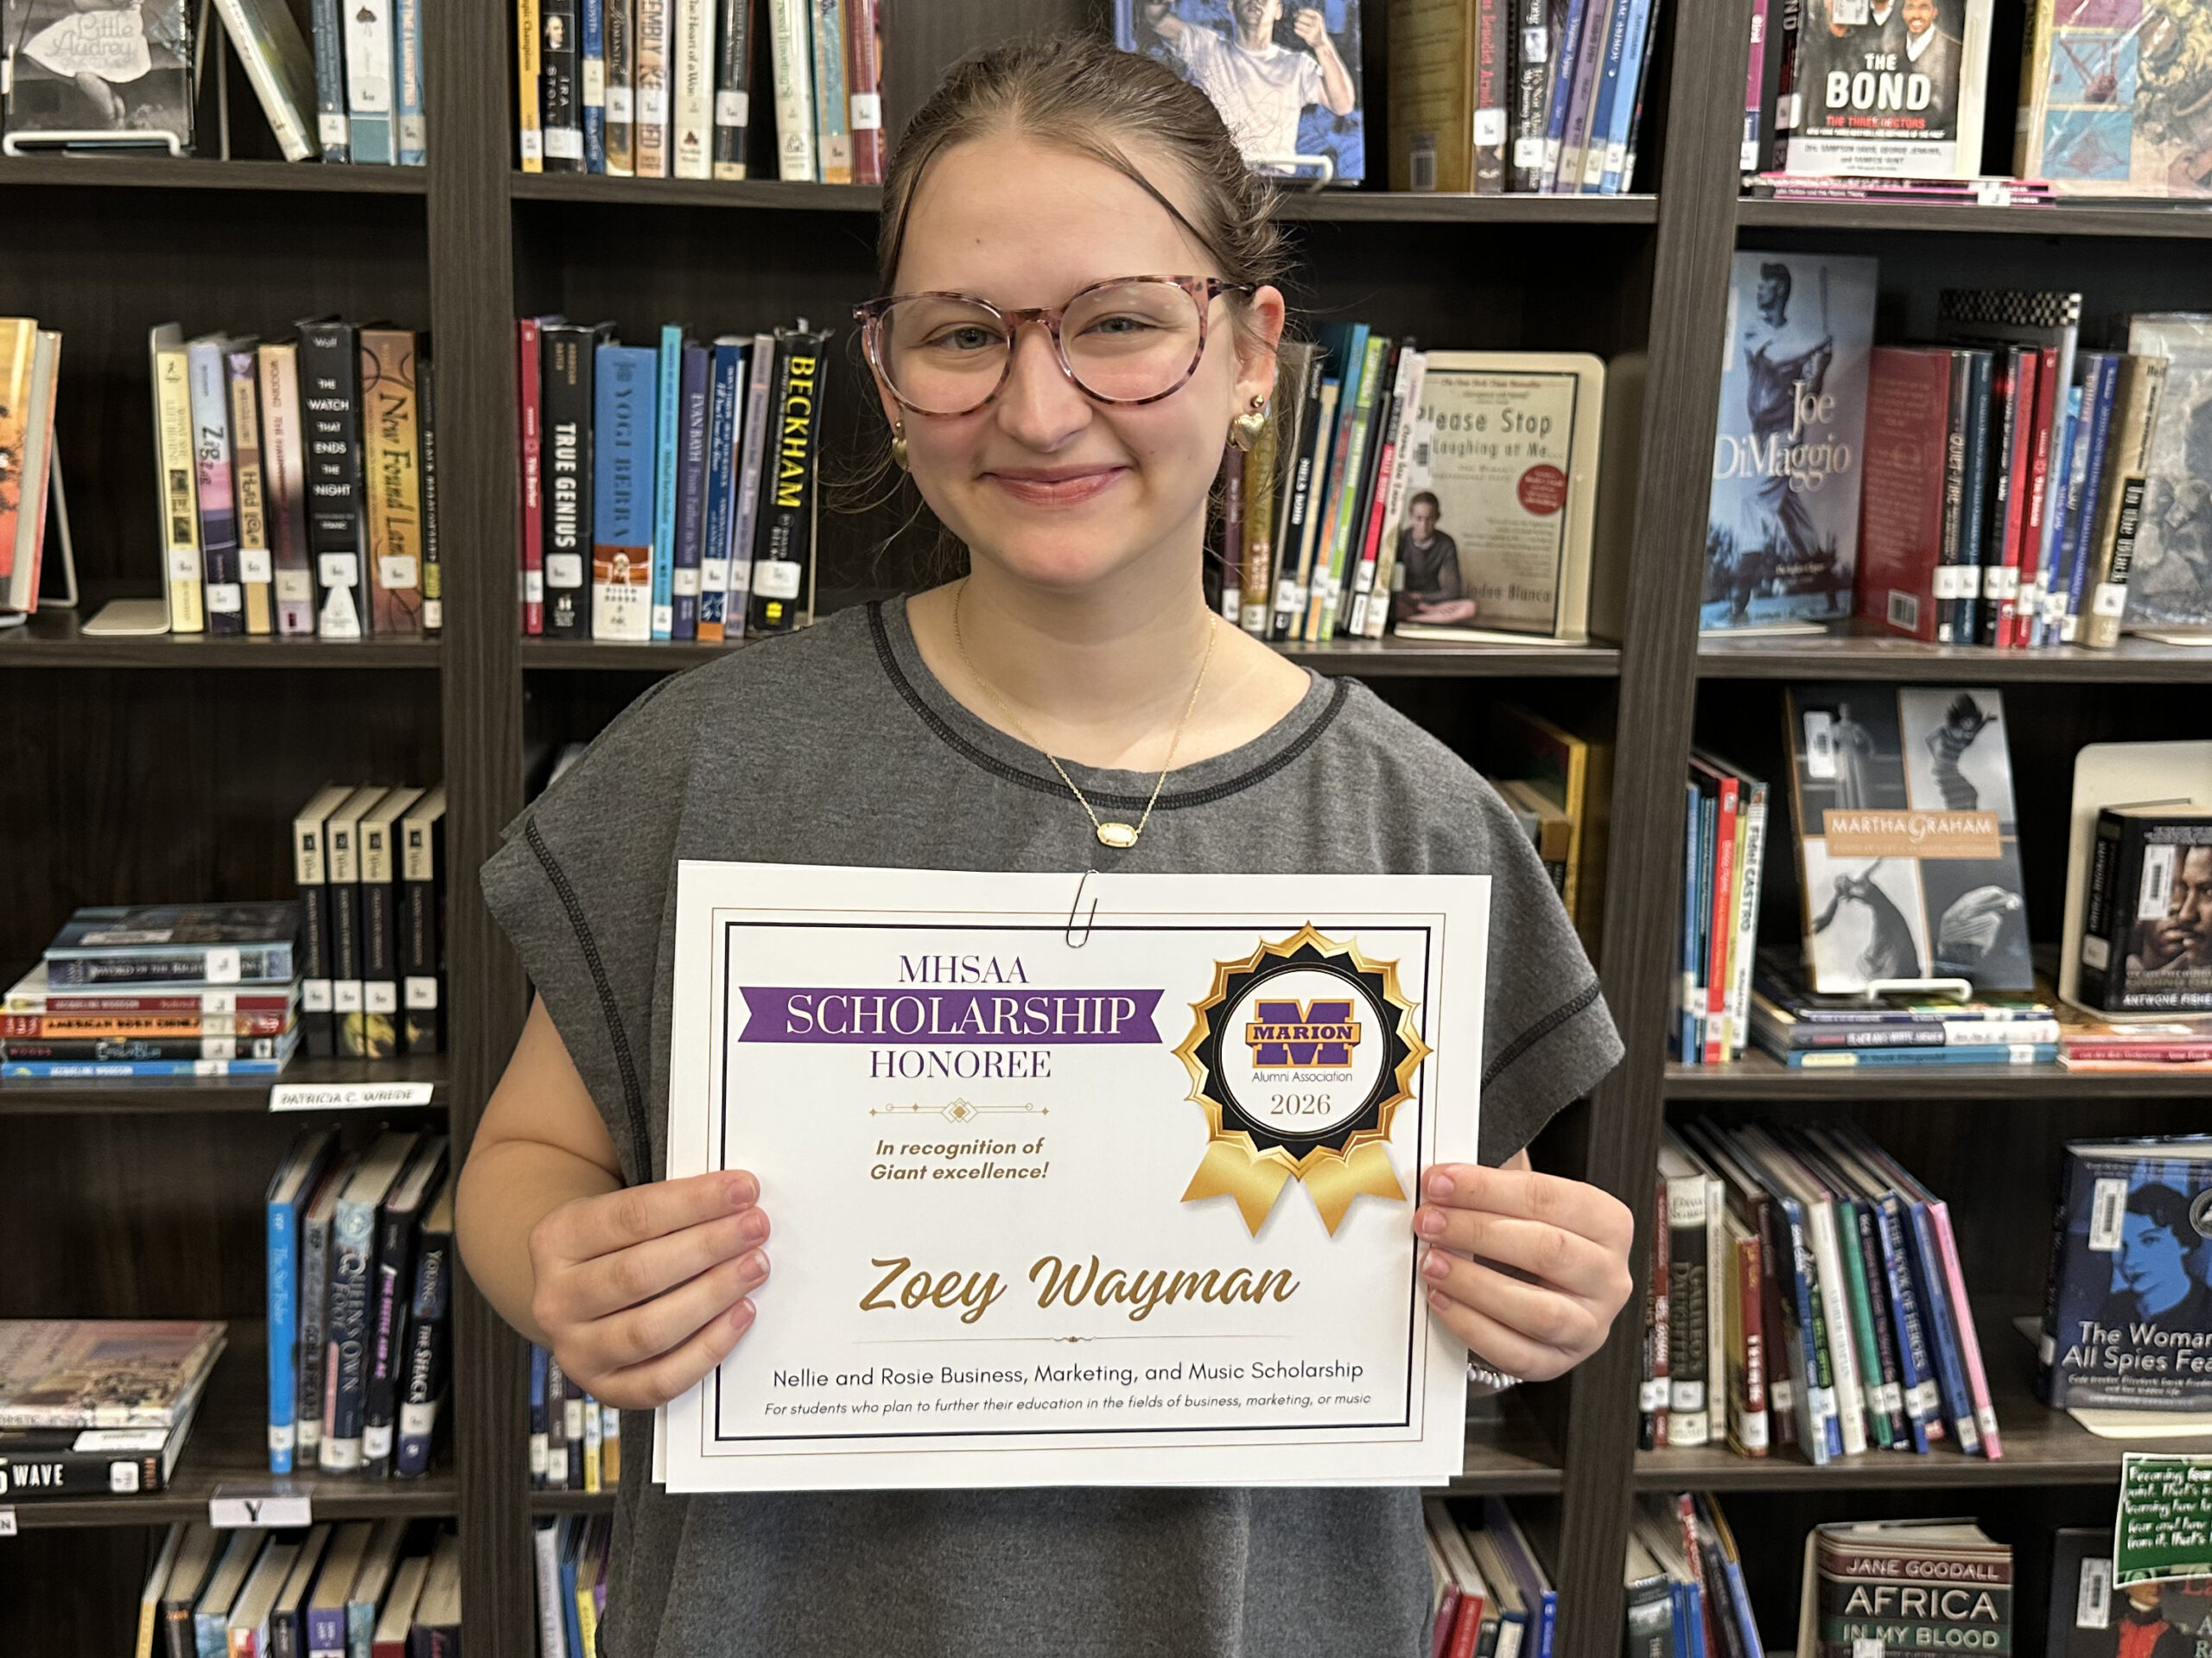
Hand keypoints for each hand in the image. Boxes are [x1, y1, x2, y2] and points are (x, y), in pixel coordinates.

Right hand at [528, 1170, 771, 1408]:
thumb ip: (669, 1208)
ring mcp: (576, 1351)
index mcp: (557, 1240)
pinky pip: (662, 1379)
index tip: (744, 1189)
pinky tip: (741, 1314)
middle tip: (756, 1227)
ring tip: (755, 1267)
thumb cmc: (615, 1246)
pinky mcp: (606, 1389)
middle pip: (639, 1273)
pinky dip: (708, 1348)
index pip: (631, 1216)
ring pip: (650, 1330)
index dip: (693, 1202)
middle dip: (708, 1247)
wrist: (578, 1297)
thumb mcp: (619, 1212)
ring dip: (712, 1295)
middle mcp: (557, 1299)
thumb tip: (737, 1201)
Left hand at [1290, 7, 1327, 45]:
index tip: (1299, 11)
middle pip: (1303, 18)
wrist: (1321, 42)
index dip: (1303, 10)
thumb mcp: (1315, 21)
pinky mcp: (1310, 38)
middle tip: (1296, 19)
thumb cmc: (1316, 28)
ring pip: (1301, 25)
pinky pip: (1300, 33)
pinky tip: (1296, 30)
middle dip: (1298, 18)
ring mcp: (1313, 31)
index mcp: (1319, 18)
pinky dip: (1297, 31)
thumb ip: (1307, 16)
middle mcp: (1317, 24)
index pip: (1309, 11)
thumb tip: (1295, 14)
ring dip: (1297, 24)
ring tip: (1296, 24)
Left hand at [1413, 1159, 1633, 1381]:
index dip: (1486, 1188)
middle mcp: (1607, 1276)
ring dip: (1474, 1284)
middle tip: (1430, 1222)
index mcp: (1607, 1223)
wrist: (1550, 1289)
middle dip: (1477, 1232)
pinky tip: (1443, 1300)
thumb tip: (1445, 1176)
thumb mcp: (1525, 1200)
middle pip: (1547, 1250)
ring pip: (1537, 1311)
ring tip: (1433, 1263)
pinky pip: (1515, 1352)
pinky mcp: (1558, 1362)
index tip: (1440, 1183)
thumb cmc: (1536, 1236)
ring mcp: (1588, 1325)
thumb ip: (1492, 1184)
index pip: (1547, 1198)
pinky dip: (1472, 1326)